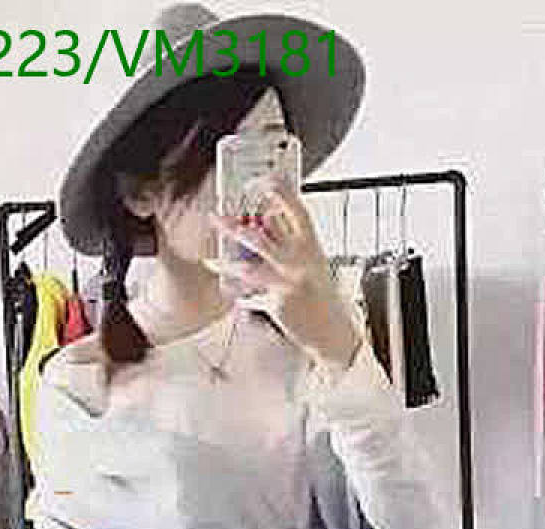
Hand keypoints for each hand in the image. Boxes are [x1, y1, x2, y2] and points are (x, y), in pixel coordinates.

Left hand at [208, 180, 360, 370]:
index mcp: (311, 246)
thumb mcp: (314, 263)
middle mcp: (299, 262)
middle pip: (260, 236)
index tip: (262, 180)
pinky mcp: (277, 304)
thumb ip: (292, 242)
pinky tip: (235, 296)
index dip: (280, 191)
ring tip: (211, 260)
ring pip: (248, 268)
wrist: (333, 332)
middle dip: (233, 226)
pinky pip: (250, 298)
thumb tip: (268, 219)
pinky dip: (242, 297)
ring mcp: (287, 283)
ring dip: (225, 263)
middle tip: (215, 217)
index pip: (296, 210)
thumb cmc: (323, 297)